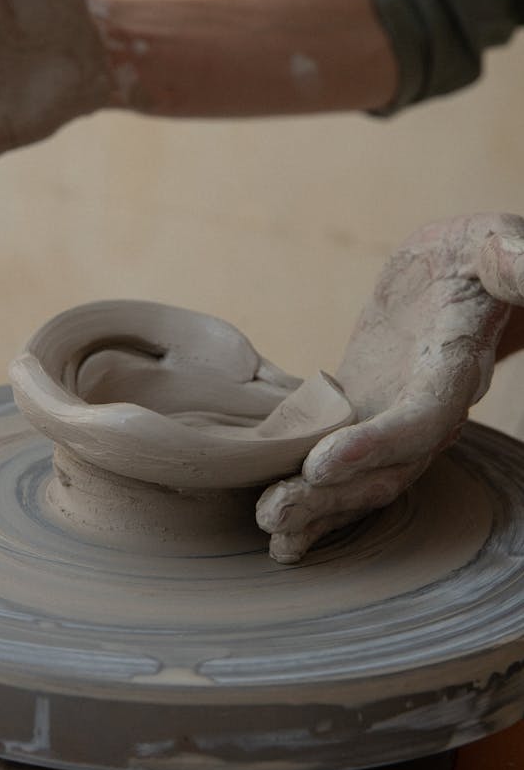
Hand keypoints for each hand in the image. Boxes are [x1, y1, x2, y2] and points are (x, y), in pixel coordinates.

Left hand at [257, 213, 523, 561]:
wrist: (460, 269)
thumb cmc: (480, 253)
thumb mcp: (496, 243)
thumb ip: (510, 261)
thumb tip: (517, 262)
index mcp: (457, 367)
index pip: (421, 420)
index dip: (376, 446)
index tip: (321, 463)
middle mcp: (430, 406)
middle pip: (386, 467)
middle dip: (331, 496)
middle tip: (273, 513)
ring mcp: (396, 414)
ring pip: (362, 475)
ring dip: (316, 504)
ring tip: (270, 526)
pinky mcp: (367, 407)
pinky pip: (342, 457)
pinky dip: (312, 487)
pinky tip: (279, 511)